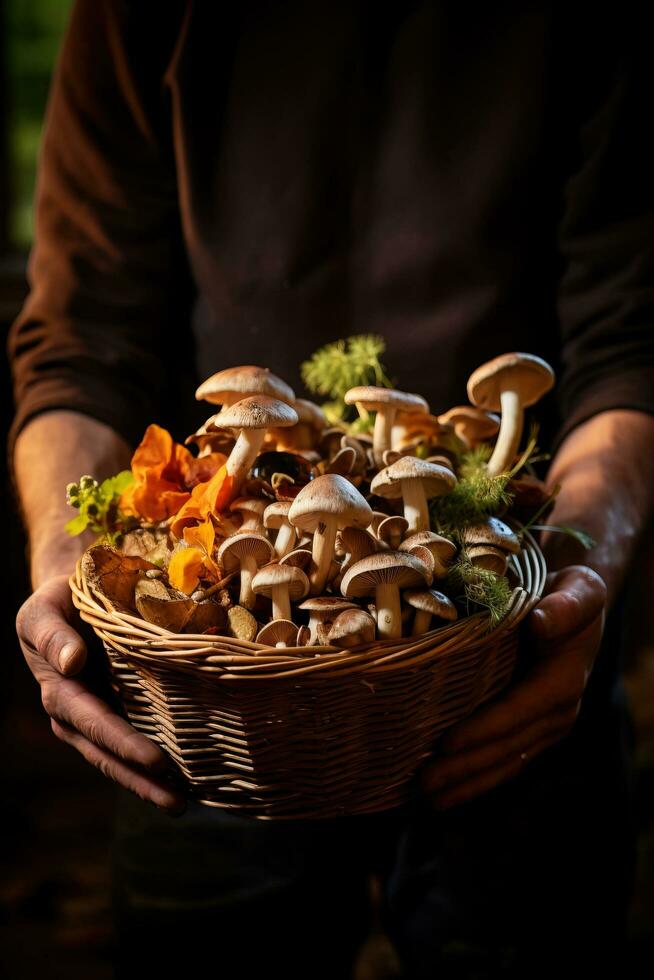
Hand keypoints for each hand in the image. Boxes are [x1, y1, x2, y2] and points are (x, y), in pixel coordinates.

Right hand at [15, 574, 186, 814]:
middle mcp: (78, 716)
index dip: (125, 745)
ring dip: (151, 783)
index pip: (95, 725)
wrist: (74, 596)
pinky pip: (139, 738)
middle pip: (110, 756)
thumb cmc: (57, 603)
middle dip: (142, 782)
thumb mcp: (43, 612)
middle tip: (178, 805)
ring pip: (124, 759)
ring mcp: (100, 717)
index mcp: (60, 694)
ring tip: (185, 802)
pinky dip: (157, 762)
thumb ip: (52, 636)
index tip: (156, 762)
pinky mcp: (120, 711)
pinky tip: (187, 775)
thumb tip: (71, 663)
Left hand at [419, 565, 606, 809]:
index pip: (518, 710)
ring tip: (428, 800)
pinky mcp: (532, 732)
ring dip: (467, 783)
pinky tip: (448, 794)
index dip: (483, 729)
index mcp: (564, 681)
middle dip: (466, 768)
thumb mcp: (579, 590)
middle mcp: (557, 713)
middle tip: (424, 783)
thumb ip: (567, 605)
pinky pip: (505, 761)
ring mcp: (545, 728)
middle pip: (506, 746)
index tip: (447, 743)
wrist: (576, 609)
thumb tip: (542, 620)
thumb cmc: (571, 595)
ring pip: (504, 762)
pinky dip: (477, 779)